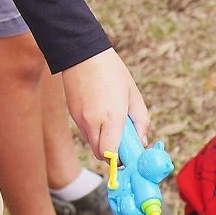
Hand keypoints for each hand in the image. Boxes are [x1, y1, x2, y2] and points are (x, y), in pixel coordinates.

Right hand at [59, 48, 151, 164]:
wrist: (82, 54)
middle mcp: (93, 123)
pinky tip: (102, 115)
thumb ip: (140, 121)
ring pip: (92, 145)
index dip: (120, 160)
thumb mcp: (133, 95)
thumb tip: (142, 141)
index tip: (129, 156)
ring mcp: (80, 120)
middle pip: (100, 154)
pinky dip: (95, 132)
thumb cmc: (112, 72)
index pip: (111, 154)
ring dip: (104, 143)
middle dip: (113, 154)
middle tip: (124, 143)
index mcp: (111, 118)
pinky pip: (85, 133)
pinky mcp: (73, 116)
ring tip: (113, 125)